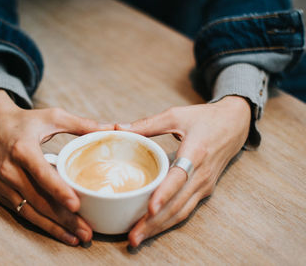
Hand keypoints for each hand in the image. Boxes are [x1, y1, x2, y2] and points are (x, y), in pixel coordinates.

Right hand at [0, 89, 112, 245]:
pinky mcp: (1, 193)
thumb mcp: (53, 116)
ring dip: (55, 227)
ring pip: (31, 211)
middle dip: (64, 218)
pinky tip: (61, 232)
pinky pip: (24, 212)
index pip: (42, 173)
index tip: (76, 205)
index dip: (59, 191)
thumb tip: (110, 129)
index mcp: (23, 149)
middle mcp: (10, 169)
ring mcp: (3, 184)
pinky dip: (43, 224)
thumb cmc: (27, 122)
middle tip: (86, 232)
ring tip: (78, 237)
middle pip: (39, 199)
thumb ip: (81, 124)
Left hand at [116, 96, 250, 246]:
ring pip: (181, 211)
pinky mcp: (204, 189)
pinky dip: (169, 221)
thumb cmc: (204, 118)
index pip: (180, 177)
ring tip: (138, 238)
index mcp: (196, 152)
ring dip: (160, 227)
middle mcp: (202, 174)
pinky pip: (186, 209)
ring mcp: (204, 184)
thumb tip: (118, 128)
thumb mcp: (176, 115)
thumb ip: (147, 124)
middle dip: (155, 222)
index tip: (150, 208)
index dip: (165, 194)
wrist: (234, 124)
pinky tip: (153, 228)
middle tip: (133, 236)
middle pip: (178, 203)